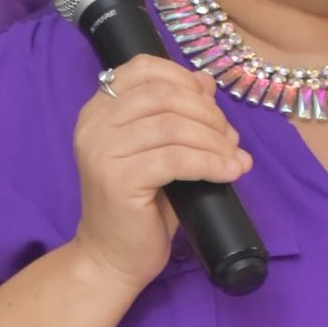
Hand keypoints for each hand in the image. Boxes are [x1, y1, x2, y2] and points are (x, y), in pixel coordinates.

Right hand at [70, 56, 250, 295]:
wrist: (112, 258)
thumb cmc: (139, 207)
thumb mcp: (160, 151)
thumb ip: (175, 114)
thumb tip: (206, 81)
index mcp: (98, 110)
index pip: (144, 68)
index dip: (185, 79)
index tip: (212, 104)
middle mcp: (93, 125)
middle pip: (164, 95)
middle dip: (207, 113)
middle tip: (230, 139)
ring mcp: (102, 152)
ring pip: (173, 126)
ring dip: (214, 140)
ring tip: (234, 158)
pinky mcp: (118, 180)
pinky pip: (176, 159)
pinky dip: (210, 162)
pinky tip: (230, 172)